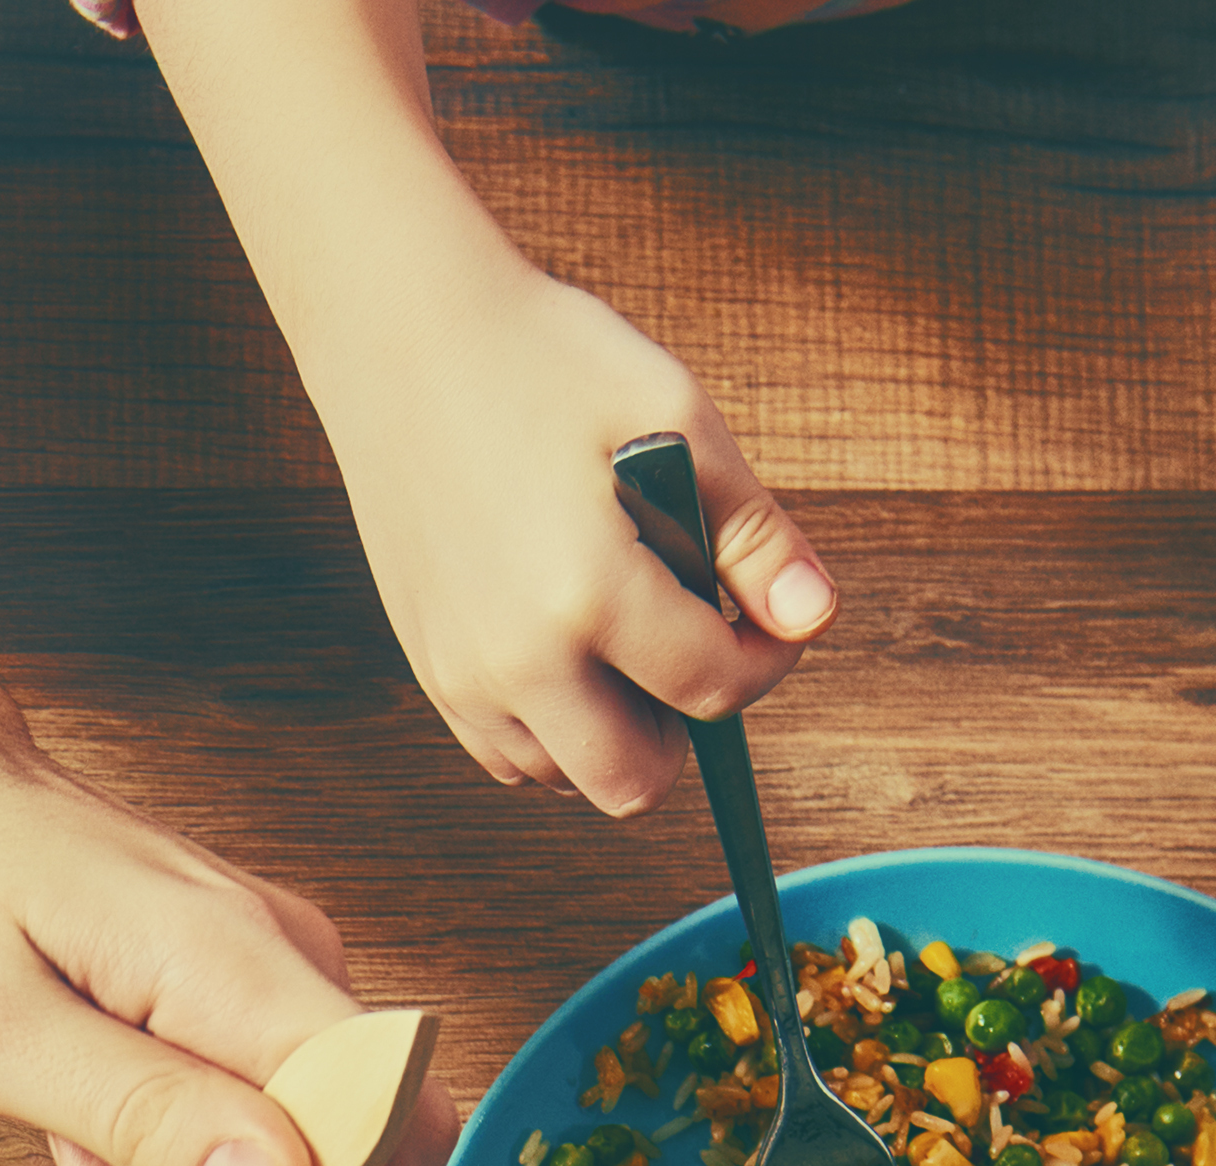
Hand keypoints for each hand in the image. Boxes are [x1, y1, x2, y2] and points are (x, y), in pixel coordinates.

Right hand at [295, 255, 830, 817]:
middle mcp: (516, 657)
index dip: (766, 659)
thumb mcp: (675, 418)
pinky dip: (553, 723)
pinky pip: (507, 751)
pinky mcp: (428, 666)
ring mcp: (461, 672)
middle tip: (695, 643)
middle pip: (636, 781)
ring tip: (625, 633)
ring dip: (616, 730)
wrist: (401, 334)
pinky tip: (569, 640)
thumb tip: (813, 616)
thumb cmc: (544, 359)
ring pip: (566, 777)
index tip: (766, 616)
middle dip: (688, 729)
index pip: (713, 689)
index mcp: (587, 593)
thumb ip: (751, 532)